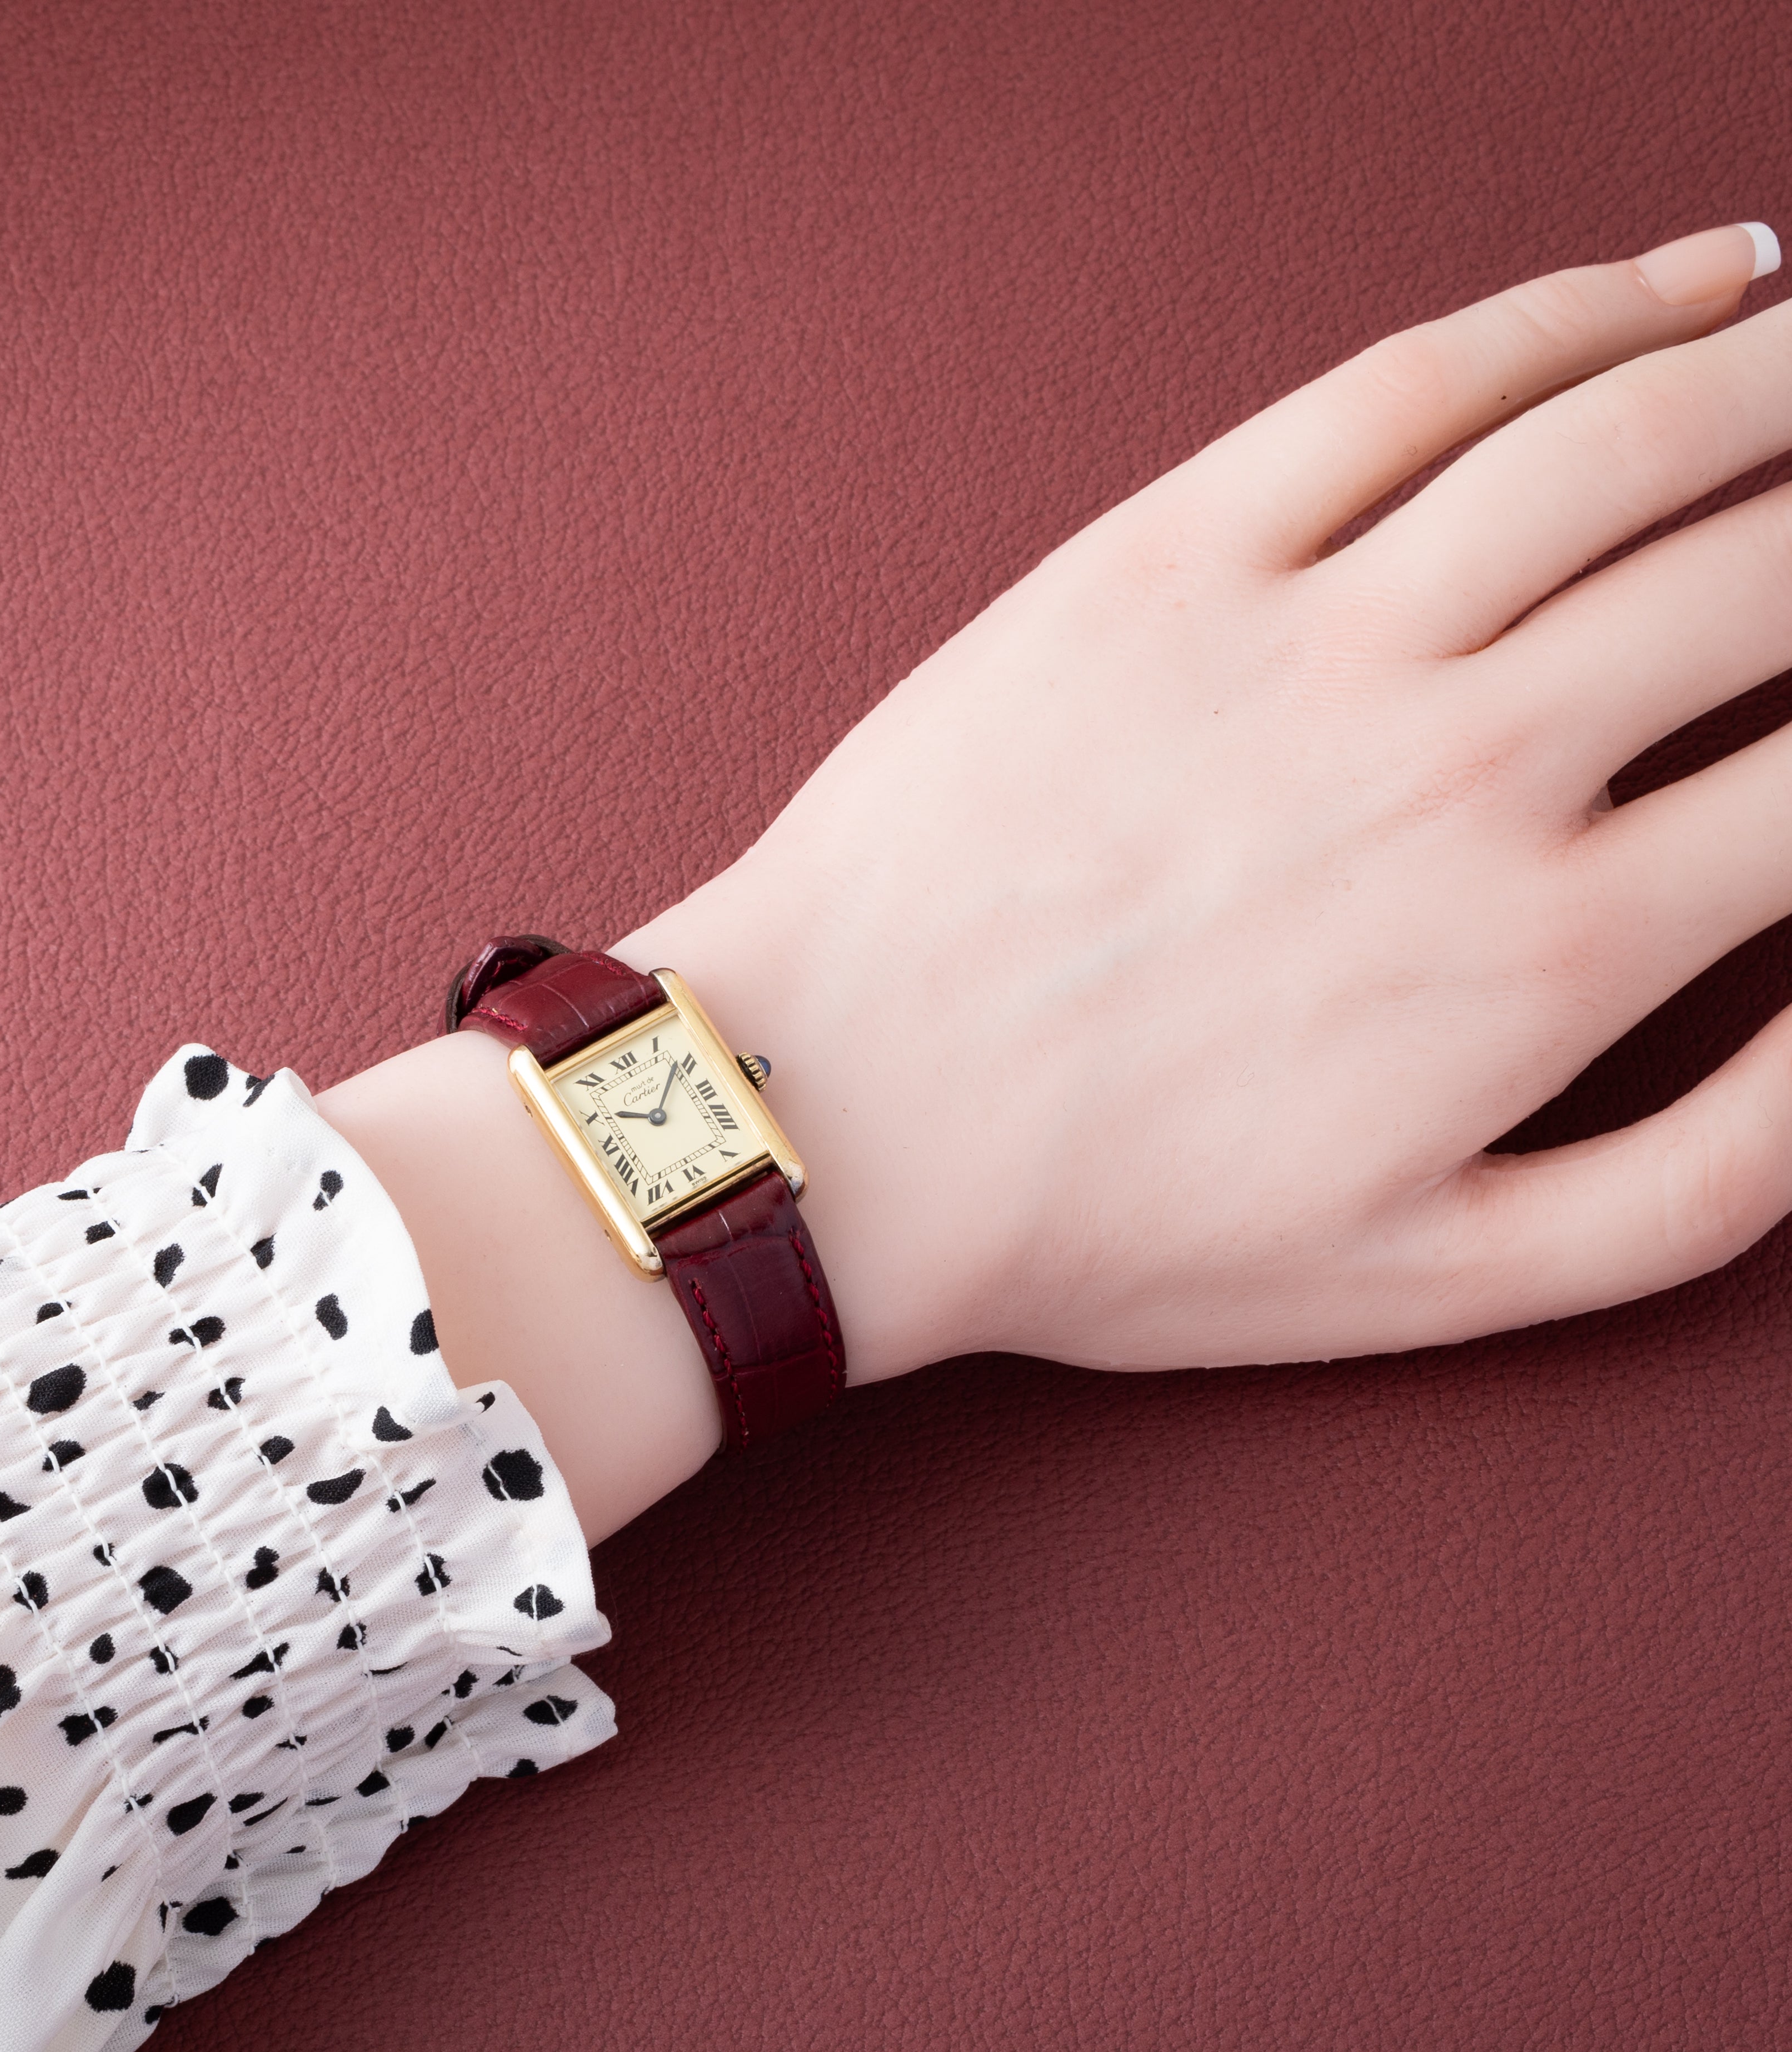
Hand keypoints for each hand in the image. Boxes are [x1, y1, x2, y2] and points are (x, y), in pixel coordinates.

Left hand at [619, 221, 1791, 1385]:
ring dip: (1788, 384)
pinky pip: (1416, 385)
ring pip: (1629, 441)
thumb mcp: (1439, 1284)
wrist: (833, 1124)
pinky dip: (1582, 310)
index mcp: (1545, 949)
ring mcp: (1305, 638)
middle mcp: (1458, 764)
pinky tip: (1688, 288)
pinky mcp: (1165, 557)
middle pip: (1769, 577)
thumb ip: (1703, 1180)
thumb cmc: (1110, 1225)